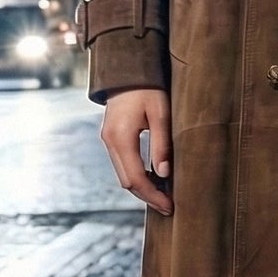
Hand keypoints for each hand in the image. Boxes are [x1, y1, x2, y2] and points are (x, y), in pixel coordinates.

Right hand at [101, 88, 172, 215]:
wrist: (128, 69)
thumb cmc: (148, 88)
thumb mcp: (161, 114)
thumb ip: (161, 144)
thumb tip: (164, 175)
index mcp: (120, 137)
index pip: (136, 178)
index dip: (153, 195)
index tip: (170, 206)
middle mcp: (110, 142)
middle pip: (126, 182)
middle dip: (147, 197)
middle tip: (169, 207)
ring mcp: (107, 140)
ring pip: (123, 175)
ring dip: (142, 188)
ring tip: (164, 196)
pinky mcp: (111, 137)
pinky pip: (122, 164)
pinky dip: (137, 175)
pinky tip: (153, 178)